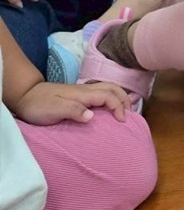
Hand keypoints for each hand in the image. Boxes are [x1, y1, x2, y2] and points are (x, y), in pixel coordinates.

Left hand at [14, 81, 130, 123]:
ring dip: (120, 97)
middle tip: (130, 115)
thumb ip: (73, 111)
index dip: (118, 107)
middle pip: (113, 88)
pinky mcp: (80, 96)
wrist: (27, 96)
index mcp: (83, 94)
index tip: (122, 121)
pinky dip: (112, 98)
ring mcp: (83, 92)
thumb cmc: (40, 105)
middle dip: (125, 99)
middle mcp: (86, 90)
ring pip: (108, 88)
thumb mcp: (55, 109)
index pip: (108, 96)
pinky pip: (102, 93)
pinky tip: (110, 109)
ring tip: (125, 111)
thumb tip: (92, 116)